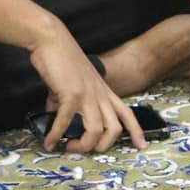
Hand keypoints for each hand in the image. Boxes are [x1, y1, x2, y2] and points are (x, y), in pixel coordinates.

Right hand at [29, 27, 142, 153]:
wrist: (52, 40)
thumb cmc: (62, 58)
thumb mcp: (72, 83)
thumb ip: (67, 102)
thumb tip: (54, 118)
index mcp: (104, 91)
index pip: (127, 113)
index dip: (136, 131)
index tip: (140, 146)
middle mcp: (100, 95)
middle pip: (114, 129)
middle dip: (102, 146)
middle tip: (86, 149)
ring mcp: (87, 95)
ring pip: (96, 131)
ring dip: (83, 145)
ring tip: (70, 148)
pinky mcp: (71, 94)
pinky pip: (66, 122)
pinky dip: (56, 135)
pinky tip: (49, 141)